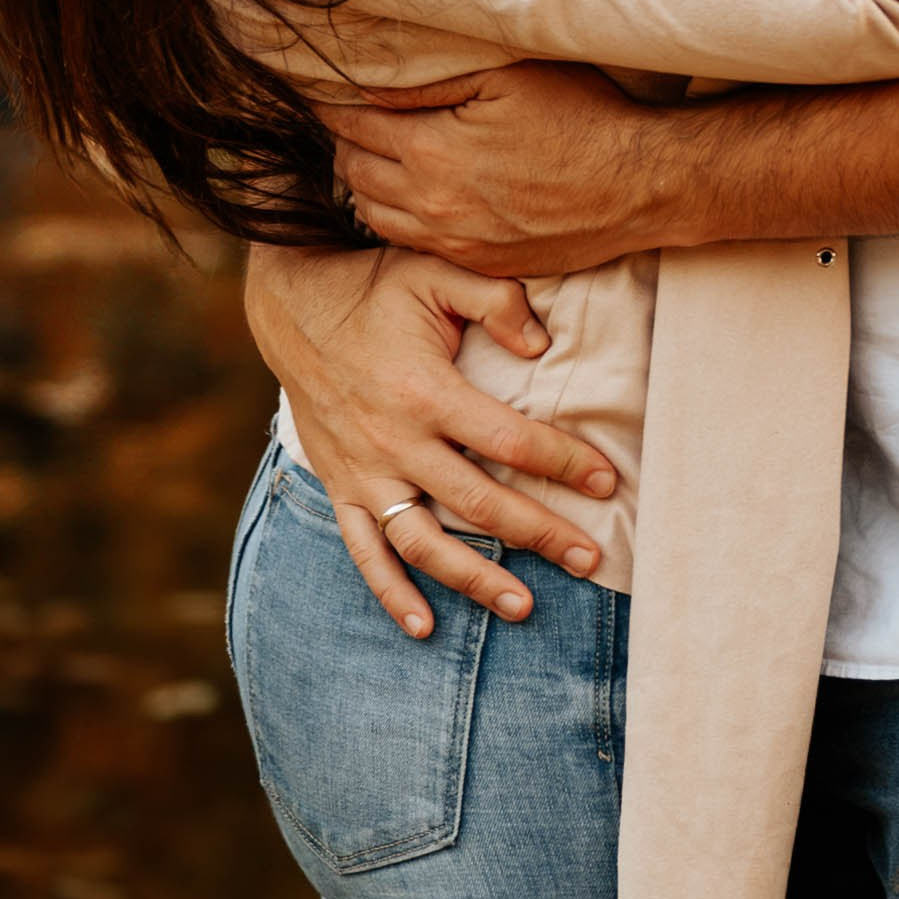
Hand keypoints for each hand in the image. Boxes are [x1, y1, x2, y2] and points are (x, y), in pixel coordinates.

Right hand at [242, 240, 619, 639]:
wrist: (293, 307)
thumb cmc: (376, 286)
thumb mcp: (436, 271)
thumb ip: (495, 301)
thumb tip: (543, 345)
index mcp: (426, 390)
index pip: (509, 439)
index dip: (562, 461)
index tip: (605, 481)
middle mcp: (395, 441)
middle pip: (478, 502)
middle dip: (540, 533)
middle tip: (590, 560)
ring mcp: (365, 472)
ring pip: (424, 542)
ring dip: (474, 579)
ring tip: (524, 606)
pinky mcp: (341, 487)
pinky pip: (365, 551)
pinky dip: (391, 593)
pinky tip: (424, 627)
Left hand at [330, 60, 675, 278]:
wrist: (639, 186)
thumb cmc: (581, 118)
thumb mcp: (508, 78)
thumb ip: (431, 84)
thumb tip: (368, 84)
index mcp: (433, 151)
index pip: (356, 125)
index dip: (334, 106)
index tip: (321, 91)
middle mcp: (432, 203)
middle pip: (355, 172)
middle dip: (343, 142)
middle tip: (342, 119)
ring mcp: (454, 240)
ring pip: (373, 213)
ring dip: (362, 183)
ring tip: (365, 155)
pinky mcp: (476, 262)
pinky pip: (408, 243)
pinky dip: (392, 217)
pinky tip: (402, 196)